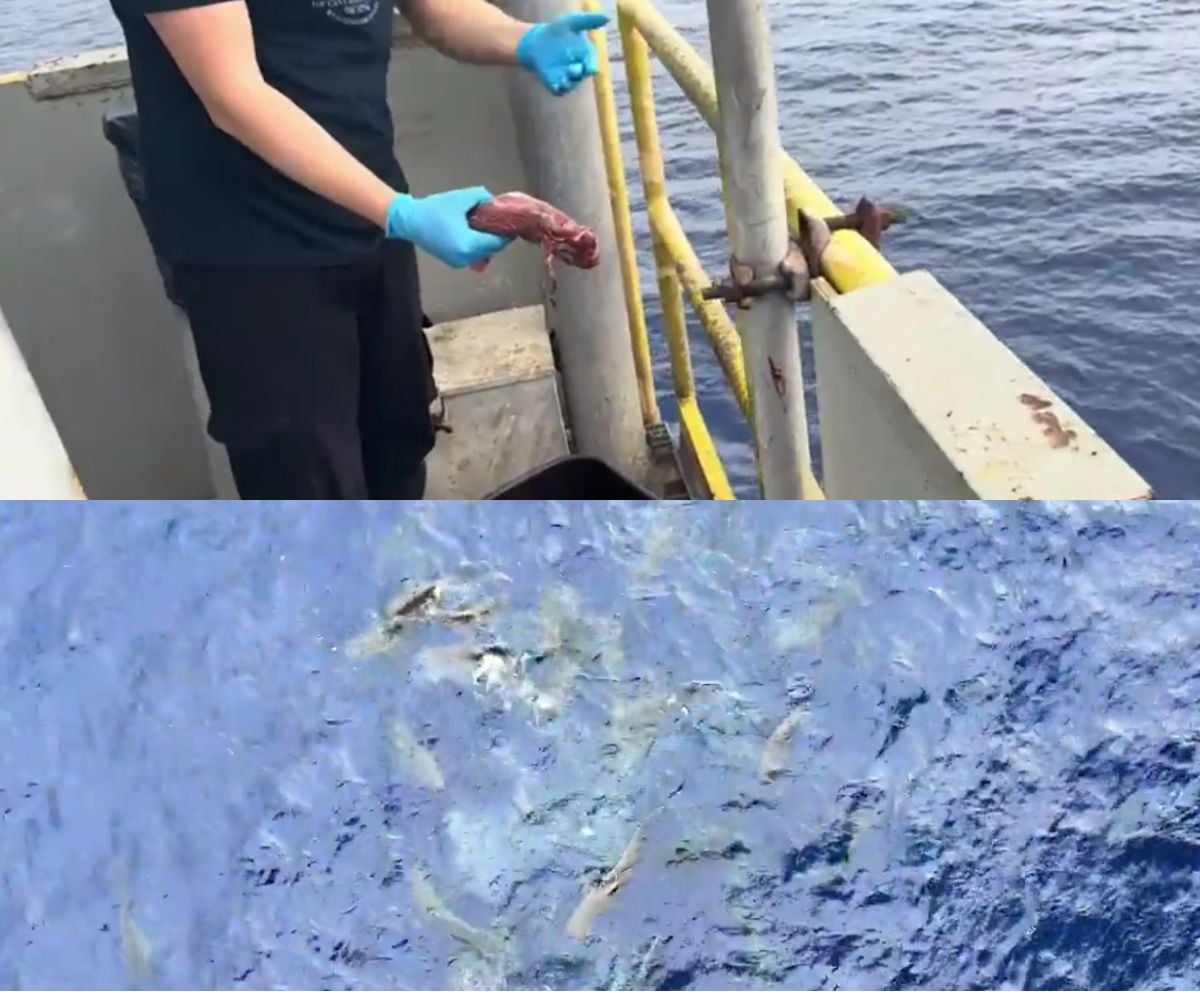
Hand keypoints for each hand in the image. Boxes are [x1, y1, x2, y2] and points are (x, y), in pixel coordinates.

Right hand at [385, 187, 512, 268]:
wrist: (410, 220)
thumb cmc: (435, 209)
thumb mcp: (462, 198)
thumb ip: (483, 198)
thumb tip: (495, 203)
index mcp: (469, 244)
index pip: (497, 242)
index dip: (506, 233)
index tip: (511, 222)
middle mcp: (466, 258)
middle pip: (492, 250)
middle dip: (497, 237)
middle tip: (500, 222)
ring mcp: (459, 263)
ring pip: (483, 254)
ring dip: (487, 242)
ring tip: (487, 226)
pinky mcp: (454, 262)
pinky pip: (473, 256)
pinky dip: (477, 247)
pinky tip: (475, 234)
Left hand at [516, 11, 608, 95]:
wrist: (537, 41)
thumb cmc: (558, 31)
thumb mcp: (572, 22)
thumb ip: (589, 21)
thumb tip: (607, 18)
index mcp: (586, 57)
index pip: (592, 65)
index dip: (590, 66)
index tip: (589, 67)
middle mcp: (579, 70)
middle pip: (582, 76)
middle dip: (579, 73)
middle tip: (574, 69)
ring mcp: (567, 79)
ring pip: (571, 85)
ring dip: (568, 82)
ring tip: (564, 78)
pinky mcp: (554, 85)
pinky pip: (558, 91)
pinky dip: (558, 89)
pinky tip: (556, 84)